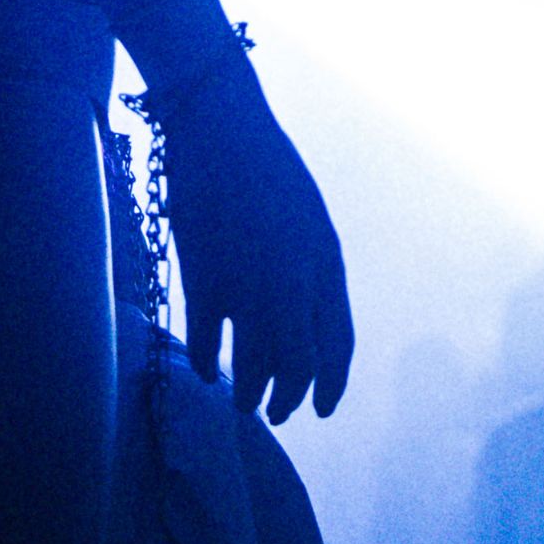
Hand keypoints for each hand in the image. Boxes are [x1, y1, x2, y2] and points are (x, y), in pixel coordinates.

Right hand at [161, 59, 353, 423]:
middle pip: (297, 369)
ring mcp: (248, 287)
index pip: (339, 346)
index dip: (332, 386)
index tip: (321, 408)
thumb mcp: (309, 221)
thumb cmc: (268, 168)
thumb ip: (313, 273)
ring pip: (252, 369)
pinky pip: (206, 346)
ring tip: (244, 402)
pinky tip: (205, 368)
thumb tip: (303, 324)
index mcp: (326, 264)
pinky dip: (206, 364)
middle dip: (288, 400)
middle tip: (278, 413)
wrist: (222, 130)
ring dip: (249, 395)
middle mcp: (293, 284)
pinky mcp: (204, 283)